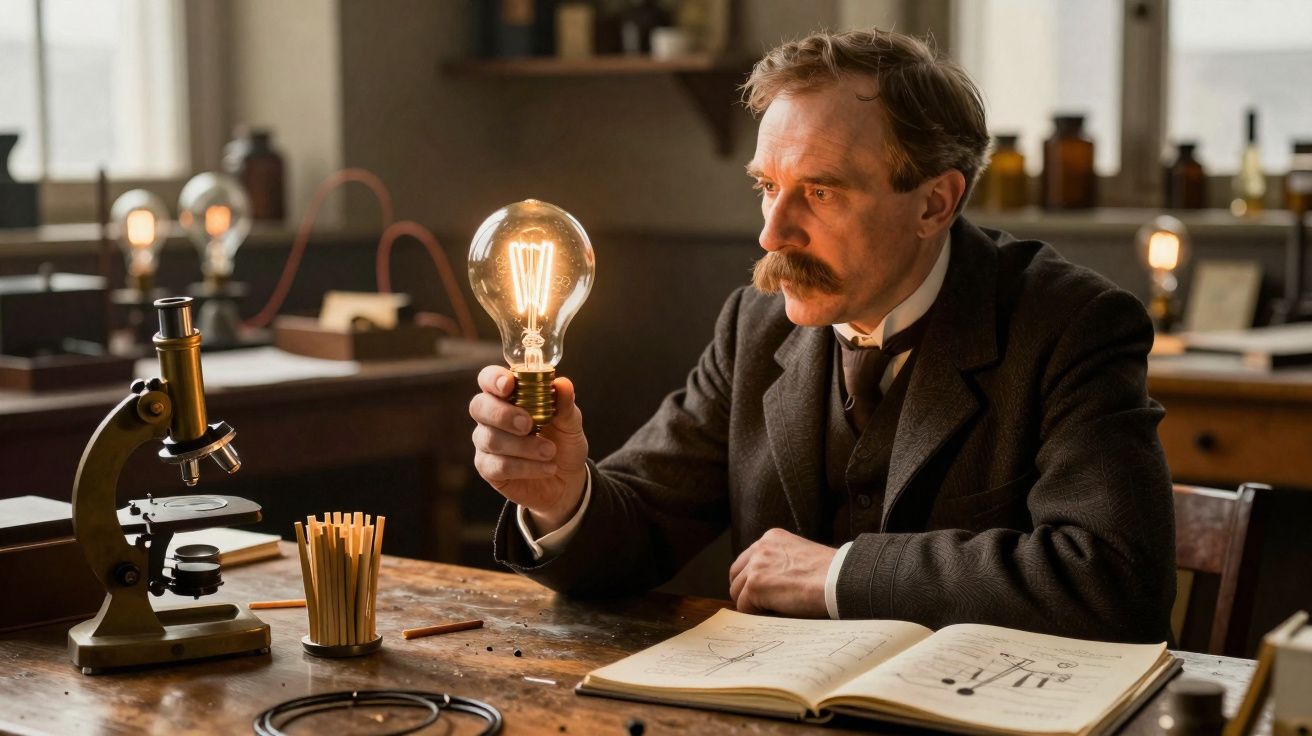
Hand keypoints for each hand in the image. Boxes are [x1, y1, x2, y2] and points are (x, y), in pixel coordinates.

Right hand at [469, 365, 589, 533]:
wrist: (568, 479)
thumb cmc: (563, 442)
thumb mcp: (570, 423)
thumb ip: (565, 404)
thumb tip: (563, 383)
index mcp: (508, 396)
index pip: (488, 379)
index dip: (493, 379)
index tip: (508, 384)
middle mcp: (491, 417)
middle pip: (479, 406)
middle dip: (503, 414)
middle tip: (528, 424)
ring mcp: (486, 443)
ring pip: (491, 439)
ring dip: (524, 446)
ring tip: (550, 452)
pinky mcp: (488, 469)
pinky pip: (497, 466)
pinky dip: (526, 467)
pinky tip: (547, 468)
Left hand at [728, 528, 834, 617]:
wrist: (839, 580)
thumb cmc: (829, 574)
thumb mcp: (801, 557)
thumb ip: (780, 562)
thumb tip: (767, 585)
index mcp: (772, 538)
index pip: (746, 561)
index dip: (751, 580)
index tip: (760, 593)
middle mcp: (760, 547)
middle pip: (736, 576)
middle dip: (745, 592)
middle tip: (760, 606)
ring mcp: (756, 566)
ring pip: (737, 593)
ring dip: (752, 605)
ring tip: (774, 610)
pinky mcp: (755, 586)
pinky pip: (744, 608)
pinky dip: (757, 615)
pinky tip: (777, 613)